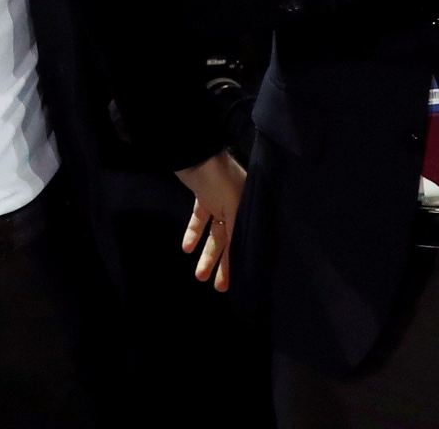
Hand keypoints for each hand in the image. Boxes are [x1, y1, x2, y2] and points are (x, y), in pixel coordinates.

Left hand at [174, 151, 245, 291]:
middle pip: (233, 241)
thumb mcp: (232, 204)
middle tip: (221, 289)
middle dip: (225, 265)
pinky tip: (186, 248)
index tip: (243, 283)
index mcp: (252, 207)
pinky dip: (194, 232)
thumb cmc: (218, 176)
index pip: (249, 241)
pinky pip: (201, 218)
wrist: (192, 149)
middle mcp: (240, 204)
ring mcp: (222, 199)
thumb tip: (243, 255)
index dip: (243, 262)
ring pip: (216, 233)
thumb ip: (238, 229)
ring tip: (199, 276)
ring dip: (207, 254)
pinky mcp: (204, 194)